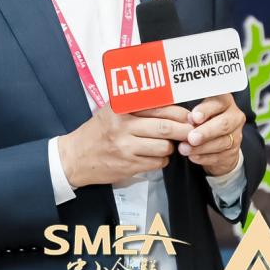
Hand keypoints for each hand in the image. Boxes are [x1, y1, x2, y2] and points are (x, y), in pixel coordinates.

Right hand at [59, 104, 191, 186]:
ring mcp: (125, 147)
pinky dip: (161, 160)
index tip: (190, 116)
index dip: (179, 112)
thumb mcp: (112, 110)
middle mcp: (123, 126)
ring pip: (164, 147)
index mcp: (121, 108)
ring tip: (167, 144)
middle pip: (165, 127)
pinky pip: (157, 163)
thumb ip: (137, 104)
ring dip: (171, 147)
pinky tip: (155, 155)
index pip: (158, 107)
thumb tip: (172, 103)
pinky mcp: (128, 165)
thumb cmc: (98, 130)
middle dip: (184, 130)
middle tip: (193, 132)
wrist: (76, 156)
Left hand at [178, 94, 244, 175]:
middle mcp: (234, 116)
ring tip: (184, 149)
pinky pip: (219, 156)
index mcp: (224, 101)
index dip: (206, 110)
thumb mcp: (196, 111)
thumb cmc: (202, 121)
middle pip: (223, 124)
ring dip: (201, 147)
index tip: (193, 117)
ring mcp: (236, 136)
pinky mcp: (232, 153)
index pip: (218, 102)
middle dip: (206, 131)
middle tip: (191, 137)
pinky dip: (204, 157)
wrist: (217, 144)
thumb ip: (187, 112)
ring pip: (221, 142)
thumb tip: (169, 110)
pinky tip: (193, 157)